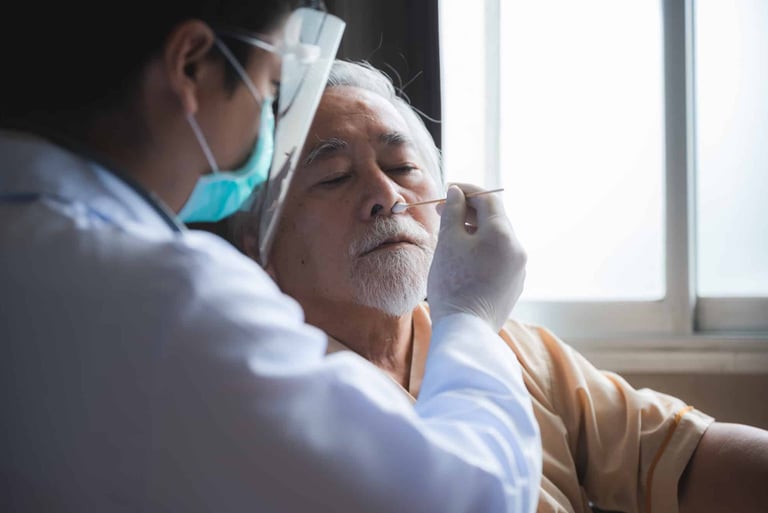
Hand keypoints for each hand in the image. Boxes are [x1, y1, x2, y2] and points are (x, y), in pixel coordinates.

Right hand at [427, 184, 525, 330]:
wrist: (466, 330)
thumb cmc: (453, 284)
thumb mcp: (448, 242)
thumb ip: (454, 212)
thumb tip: (457, 193)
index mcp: (503, 234)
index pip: (488, 198)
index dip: (467, 190)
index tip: (447, 191)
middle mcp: (517, 249)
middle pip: (494, 218)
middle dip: (469, 211)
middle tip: (443, 211)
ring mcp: (518, 268)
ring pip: (496, 239)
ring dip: (474, 231)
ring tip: (449, 236)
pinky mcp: (513, 285)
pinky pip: (498, 257)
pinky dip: (481, 250)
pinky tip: (462, 260)